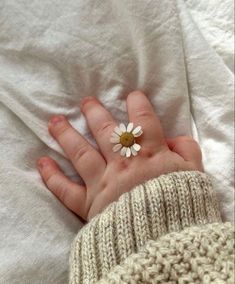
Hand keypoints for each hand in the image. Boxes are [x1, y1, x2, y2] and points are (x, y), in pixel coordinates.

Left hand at [37, 91, 202, 220]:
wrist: (164, 244)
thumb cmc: (181, 206)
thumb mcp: (194, 176)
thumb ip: (187, 152)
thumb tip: (176, 139)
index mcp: (150, 155)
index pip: (142, 121)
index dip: (138, 104)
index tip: (132, 95)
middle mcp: (123, 164)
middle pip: (105, 131)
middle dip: (95, 113)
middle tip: (85, 102)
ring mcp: (103, 183)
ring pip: (81, 153)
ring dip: (66, 136)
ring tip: (54, 122)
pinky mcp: (90, 204)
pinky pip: (66, 190)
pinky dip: (52, 177)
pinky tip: (42, 163)